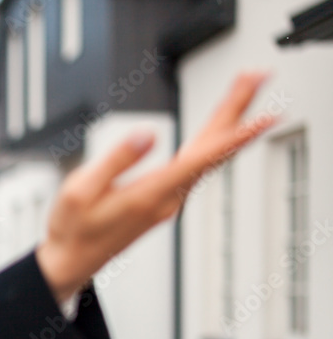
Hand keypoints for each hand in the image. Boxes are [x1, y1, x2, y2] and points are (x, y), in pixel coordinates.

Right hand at [35, 71, 277, 302]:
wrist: (72, 260)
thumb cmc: (73, 228)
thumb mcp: (80, 190)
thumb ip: (117, 160)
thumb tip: (148, 134)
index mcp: (149, 194)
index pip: (202, 159)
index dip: (237, 136)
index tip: (266, 116)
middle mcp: (167, 199)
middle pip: (212, 150)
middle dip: (237, 111)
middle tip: (257, 78)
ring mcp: (169, 201)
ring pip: (207, 156)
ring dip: (227, 123)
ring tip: (242, 93)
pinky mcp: (164, 201)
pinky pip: (197, 166)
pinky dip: (213, 142)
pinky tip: (218, 132)